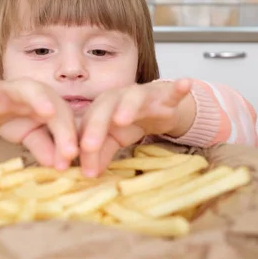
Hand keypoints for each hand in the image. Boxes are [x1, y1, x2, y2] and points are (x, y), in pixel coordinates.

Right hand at [0, 78, 77, 168]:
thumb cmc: (11, 119)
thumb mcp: (29, 136)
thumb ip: (44, 146)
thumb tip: (58, 165)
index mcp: (51, 106)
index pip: (67, 122)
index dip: (70, 140)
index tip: (72, 160)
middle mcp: (37, 95)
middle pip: (56, 107)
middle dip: (64, 129)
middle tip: (70, 152)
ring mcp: (14, 91)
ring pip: (29, 90)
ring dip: (40, 99)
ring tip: (48, 112)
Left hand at [78, 79, 193, 176]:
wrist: (157, 105)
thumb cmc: (130, 121)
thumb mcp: (114, 139)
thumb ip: (101, 153)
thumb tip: (89, 173)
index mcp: (101, 108)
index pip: (87, 126)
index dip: (80, 144)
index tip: (73, 165)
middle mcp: (118, 98)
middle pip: (104, 109)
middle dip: (96, 127)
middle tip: (89, 146)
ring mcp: (142, 95)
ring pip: (134, 98)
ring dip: (127, 107)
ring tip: (122, 120)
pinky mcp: (165, 97)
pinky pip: (172, 92)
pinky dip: (178, 88)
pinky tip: (184, 84)